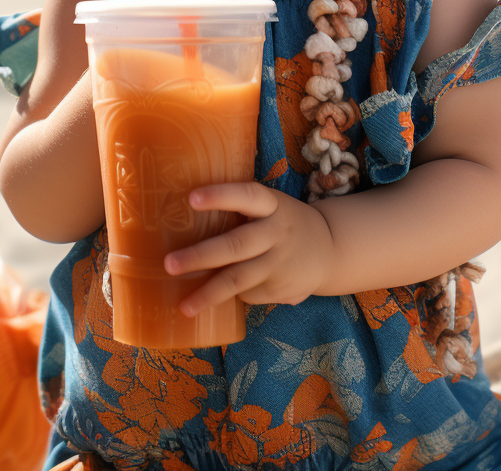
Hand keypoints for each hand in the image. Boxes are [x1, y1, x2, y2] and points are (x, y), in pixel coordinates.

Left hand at [163, 182, 334, 314]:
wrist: (330, 248)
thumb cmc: (282, 221)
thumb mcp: (270, 206)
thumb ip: (241, 210)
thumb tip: (187, 214)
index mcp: (271, 205)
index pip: (246, 195)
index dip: (220, 196)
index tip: (191, 198)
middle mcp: (277, 232)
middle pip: (235, 245)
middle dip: (200, 256)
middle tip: (169, 264)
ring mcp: (280, 263)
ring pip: (239, 280)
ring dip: (208, 294)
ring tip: (184, 305)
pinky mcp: (281, 289)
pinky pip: (248, 295)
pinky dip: (229, 297)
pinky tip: (215, 298)